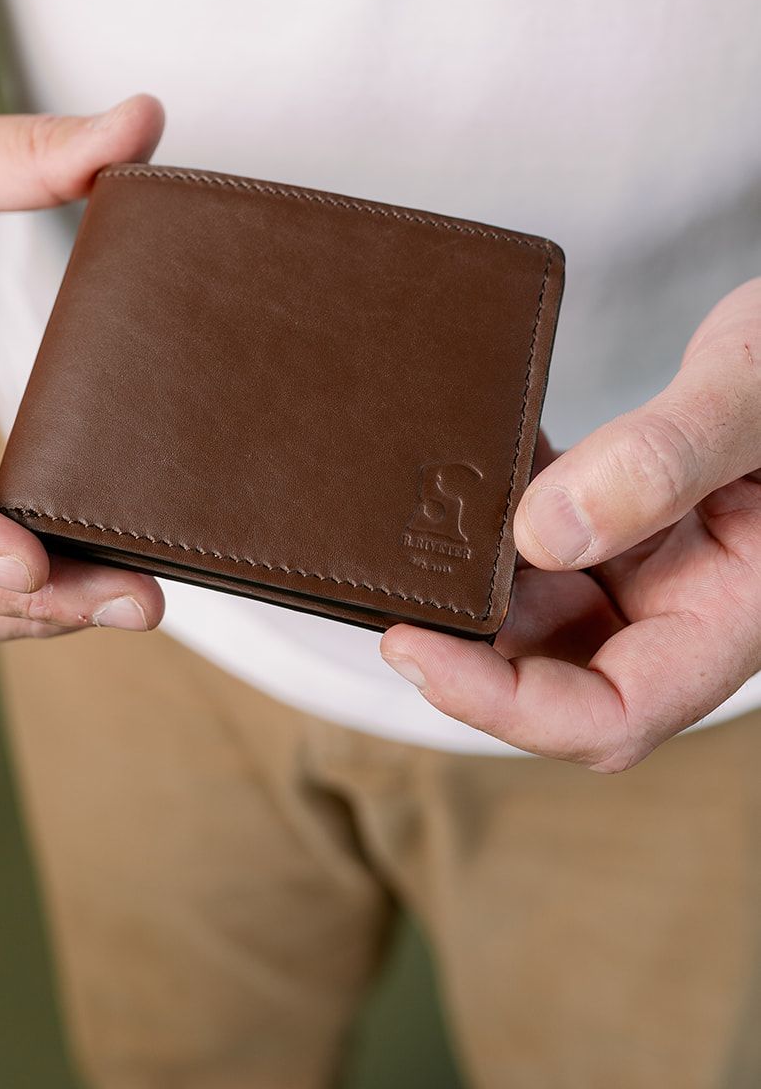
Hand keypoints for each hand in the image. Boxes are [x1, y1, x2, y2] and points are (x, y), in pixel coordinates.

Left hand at [381, 279, 760, 769]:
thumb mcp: (751, 396)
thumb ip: (661, 462)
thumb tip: (542, 533)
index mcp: (732, 614)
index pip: (608, 714)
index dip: (501, 703)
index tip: (412, 646)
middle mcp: (686, 602)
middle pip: (555, 666)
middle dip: (467, 633)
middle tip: (386, 567)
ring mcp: (655, 559)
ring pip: (540, 597)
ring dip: (475, 563)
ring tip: (411, 502)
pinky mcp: (629, 510)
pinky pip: (547, 526)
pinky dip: (500, 498)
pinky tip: (464, 449)